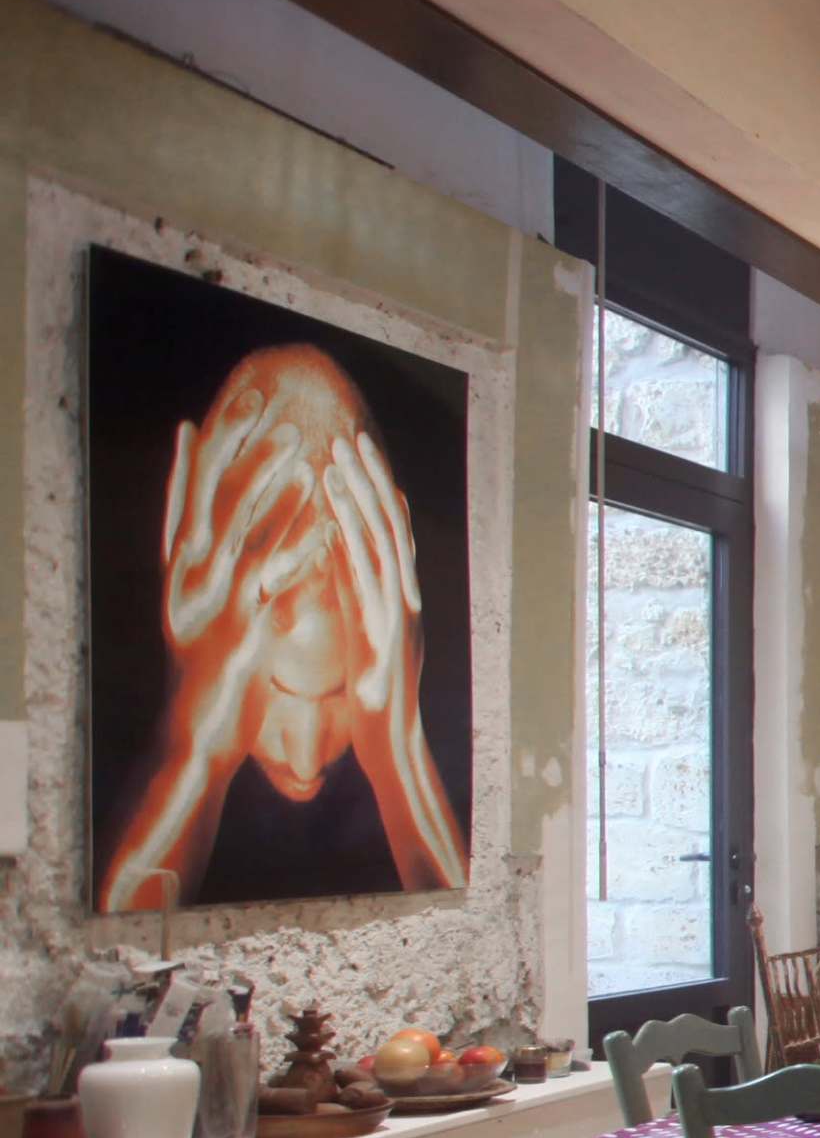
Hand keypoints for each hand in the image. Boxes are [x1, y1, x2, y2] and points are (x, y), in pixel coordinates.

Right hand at [106, 408, 328, 909]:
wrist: (202, 739)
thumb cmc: (214, 677)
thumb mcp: (219, 620)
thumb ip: (230, 582)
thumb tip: (250, 548)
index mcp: (178, 575)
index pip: (181, 504)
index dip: (191, 459)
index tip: (204, 413)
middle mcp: (186, 581)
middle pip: (207, 499)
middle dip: (233, 447)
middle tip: (258, 399)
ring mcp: (212, 603)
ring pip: (240, 527)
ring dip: (268, 480)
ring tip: (296, 439)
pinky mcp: (243, 630)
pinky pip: (276, 578)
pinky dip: (300, 544)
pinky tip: (324, 516)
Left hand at [319, 427, 422, 728]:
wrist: (394, 747)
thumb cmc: (374, 700)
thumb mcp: (364, 638)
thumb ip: (356, 596)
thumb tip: (339, 554)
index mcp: (398, 599)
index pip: (390, 534)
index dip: (376, 490)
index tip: (357, 451)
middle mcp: (406, 599)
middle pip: (390, 526)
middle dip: (370, 478)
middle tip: (349, 434)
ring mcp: (399, 614)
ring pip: (381, 543)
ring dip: (359, 496)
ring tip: (336, 456)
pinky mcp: (385, 633)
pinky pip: (367, 578)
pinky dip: (352, 540)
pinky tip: (335, 511)